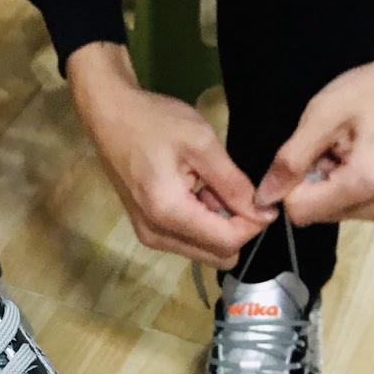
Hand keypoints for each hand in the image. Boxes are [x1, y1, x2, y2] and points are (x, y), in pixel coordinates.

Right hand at [68, 43, 269, 268]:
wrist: (111, 117)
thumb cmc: (154, 122)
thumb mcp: (202, 143)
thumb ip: (233, 182)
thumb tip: (262, 212)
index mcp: (169, 213)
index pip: (227, 242)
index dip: (252, 225)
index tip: (262, 200)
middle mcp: (158, 236)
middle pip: (218, 256)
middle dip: (236, 229)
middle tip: (232, 192)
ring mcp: (151, 238)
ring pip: (205, 252)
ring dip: (218, 227)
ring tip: (209, 187)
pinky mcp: (149, 233)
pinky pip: (189, 243)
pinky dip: (202, 225)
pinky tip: (196, 193)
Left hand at [255, 9, 373, 224]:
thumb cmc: (371, 91)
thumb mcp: (322, 115)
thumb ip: (290, 159)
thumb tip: (263, 199)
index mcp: (364, 184)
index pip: (299, 210)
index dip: (292, 183)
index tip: (310, 151)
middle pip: (312, 213)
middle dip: (310, 182)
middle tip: (331, 146)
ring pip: (324, 212)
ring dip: (323, 183)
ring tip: (343, 149)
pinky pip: (341, 206)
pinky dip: (337, 185)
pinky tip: (351, 158)